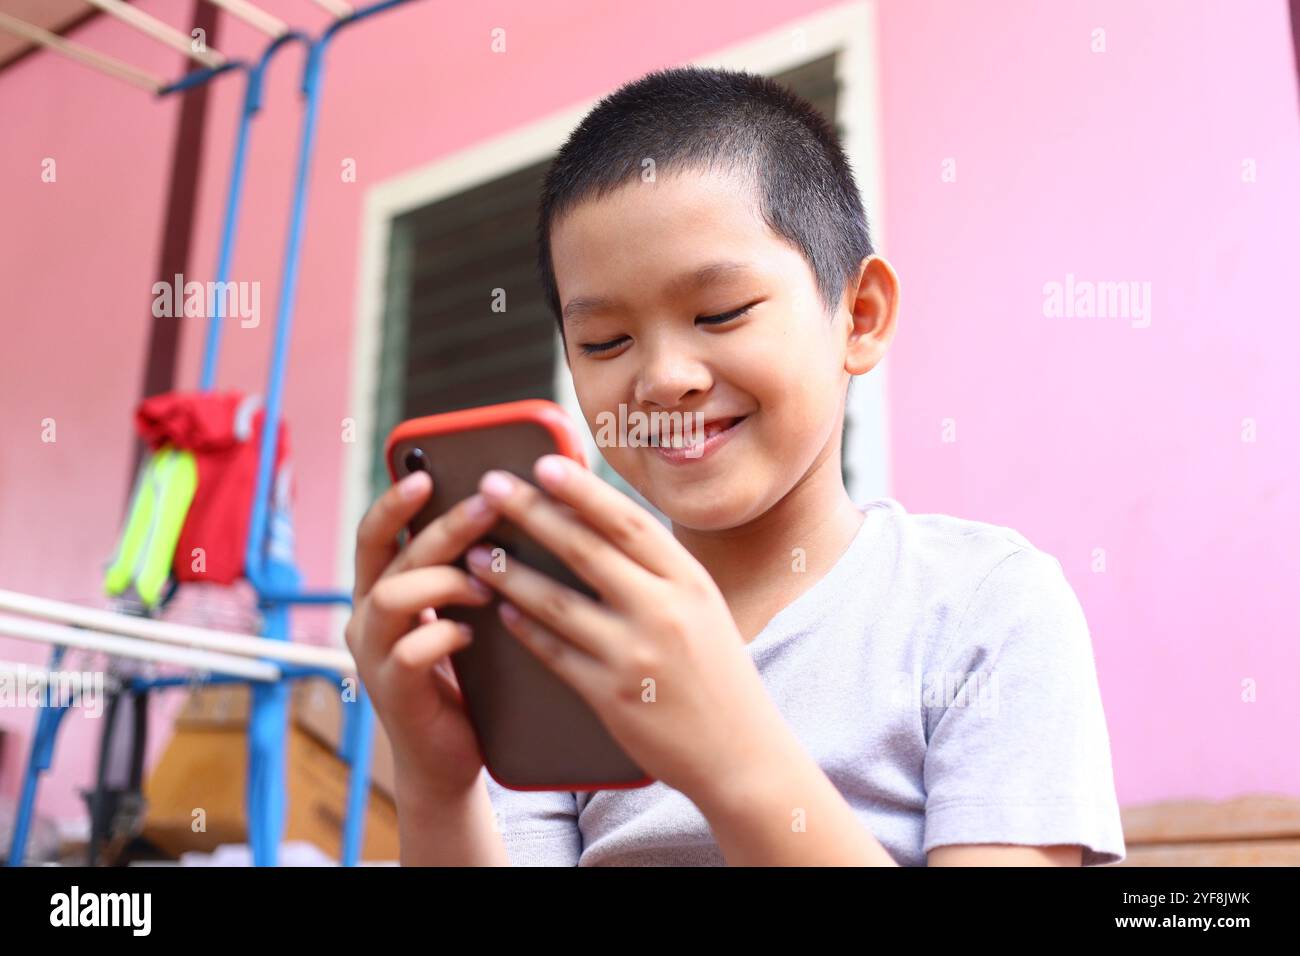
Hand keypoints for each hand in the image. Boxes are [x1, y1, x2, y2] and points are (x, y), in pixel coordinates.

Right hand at [344, 470, 500, 799]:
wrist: (448, 757)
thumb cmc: (463, 676)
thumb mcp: (460, 614)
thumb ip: (465, 572)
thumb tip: (507, 515)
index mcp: (379, 592)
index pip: (373, 534)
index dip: (393, 502)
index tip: (424, 472)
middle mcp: (365, 618)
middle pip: (392, 555)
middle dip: (442, 527)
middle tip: (486, 507)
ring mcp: (372, 656)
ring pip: (393, 595)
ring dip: (446, 581)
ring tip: (488, 586)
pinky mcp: (391, 692)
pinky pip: (410, 651)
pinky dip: (446, 635)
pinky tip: (473, 636)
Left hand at [466, 456, 790, 804]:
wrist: (741, 754)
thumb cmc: (717, 673)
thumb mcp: (703, 607)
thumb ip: (657, 571)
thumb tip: (597, 523)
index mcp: (690, 581)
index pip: (627, 522)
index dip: (582, 490)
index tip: (543, 464)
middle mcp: (665, 611)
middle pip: (585, 550)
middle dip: (531, 513)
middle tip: (489, 487)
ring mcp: (636, 655)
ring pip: (557, 602)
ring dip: (510, 573)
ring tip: (474, 552)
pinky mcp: (612, 697)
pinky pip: (555, 654)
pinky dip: (525, 629)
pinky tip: (503, 610)